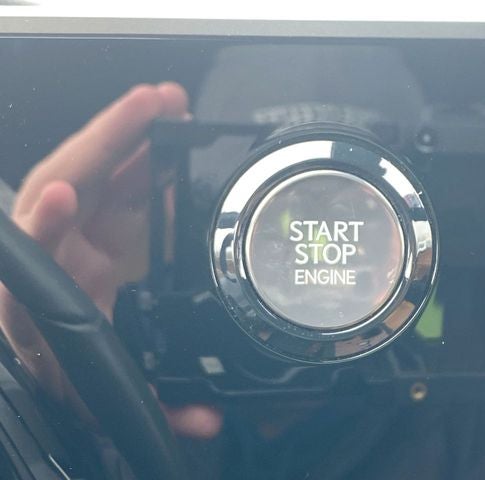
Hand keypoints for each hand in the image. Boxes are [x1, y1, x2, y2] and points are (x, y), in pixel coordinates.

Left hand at [0, 83, 220, 438]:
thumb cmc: (68, 379)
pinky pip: (119, 186)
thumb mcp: (108, 399)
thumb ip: (157, 407)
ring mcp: (80, 237)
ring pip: (96, 173)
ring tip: (170, 107)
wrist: (59, 373)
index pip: (36, 255)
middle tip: (159, 106)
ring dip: (131, 135)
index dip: (47, 224)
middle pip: (71, 185)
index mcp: (45, 302)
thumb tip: (206, 414)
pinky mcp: (104, 231)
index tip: (67, 195)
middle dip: (110, 140)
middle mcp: (57, 259)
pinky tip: (169, 139)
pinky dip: (144, 159)